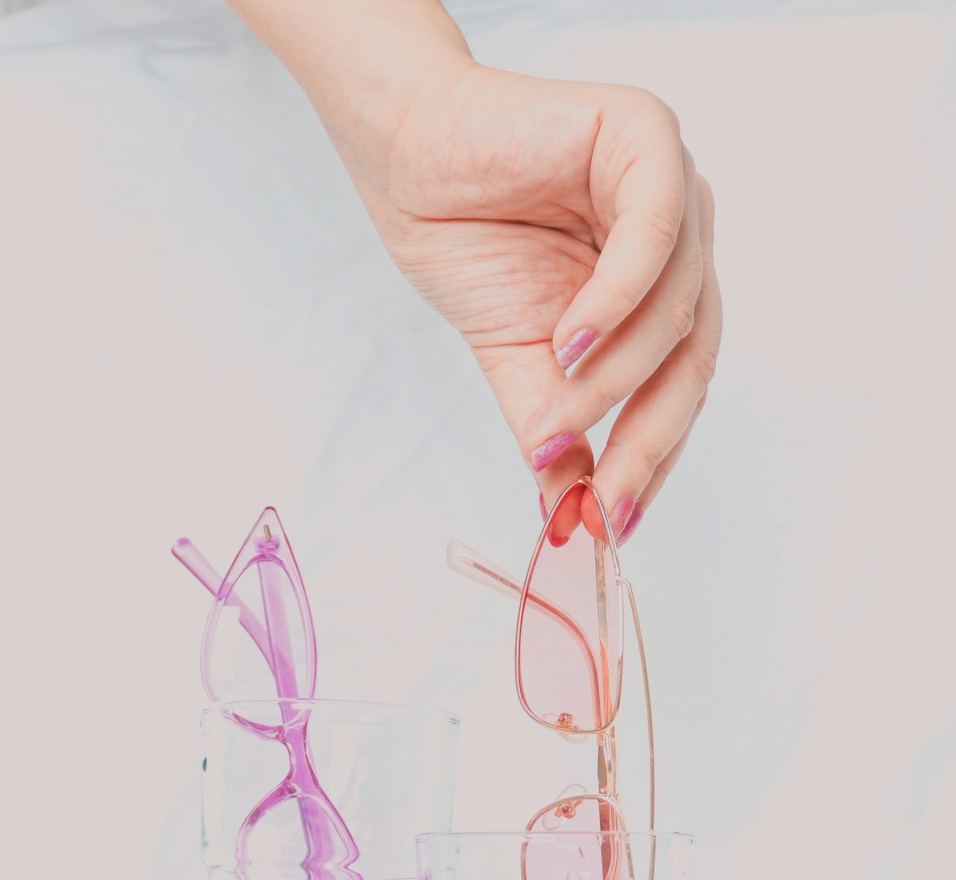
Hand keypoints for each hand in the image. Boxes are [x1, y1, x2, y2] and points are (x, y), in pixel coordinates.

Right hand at [365, 61, 720, 542]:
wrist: (406, 159)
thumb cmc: (467, 243)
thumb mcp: (520, 365)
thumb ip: (555, 433)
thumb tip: (572, 519)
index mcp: (663, 292)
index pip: (682, 388)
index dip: (652, 460)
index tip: (615, 525)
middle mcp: (683, 243)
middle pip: (693, 358)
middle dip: (646, 439)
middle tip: (603, 502)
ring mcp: (675, 187)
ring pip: (676, 307)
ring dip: (614, 378)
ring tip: (556, 418)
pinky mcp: (647, 135)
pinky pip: (652, 237)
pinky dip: (614, 302)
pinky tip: (568, 342)